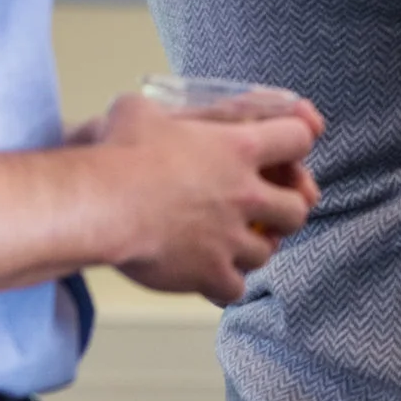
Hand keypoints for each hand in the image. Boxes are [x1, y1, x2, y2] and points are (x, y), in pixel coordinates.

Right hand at [93, 94, 323, 305]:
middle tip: (263, 211)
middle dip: (285, 209)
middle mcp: (246, 194)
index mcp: (240, 148)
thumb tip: (150, 115)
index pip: (300, 137)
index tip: (281, 153)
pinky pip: (236, 289)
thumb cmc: (118, 154)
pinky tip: (207, 274)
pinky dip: (224, 284)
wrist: (100, 205)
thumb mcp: (139, 111)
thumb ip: (162, 112)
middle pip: (298, 207)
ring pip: (269, 251)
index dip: (293, 143)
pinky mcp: (211, 272)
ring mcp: (232, 238)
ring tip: (229, 243)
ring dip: (252, 248)